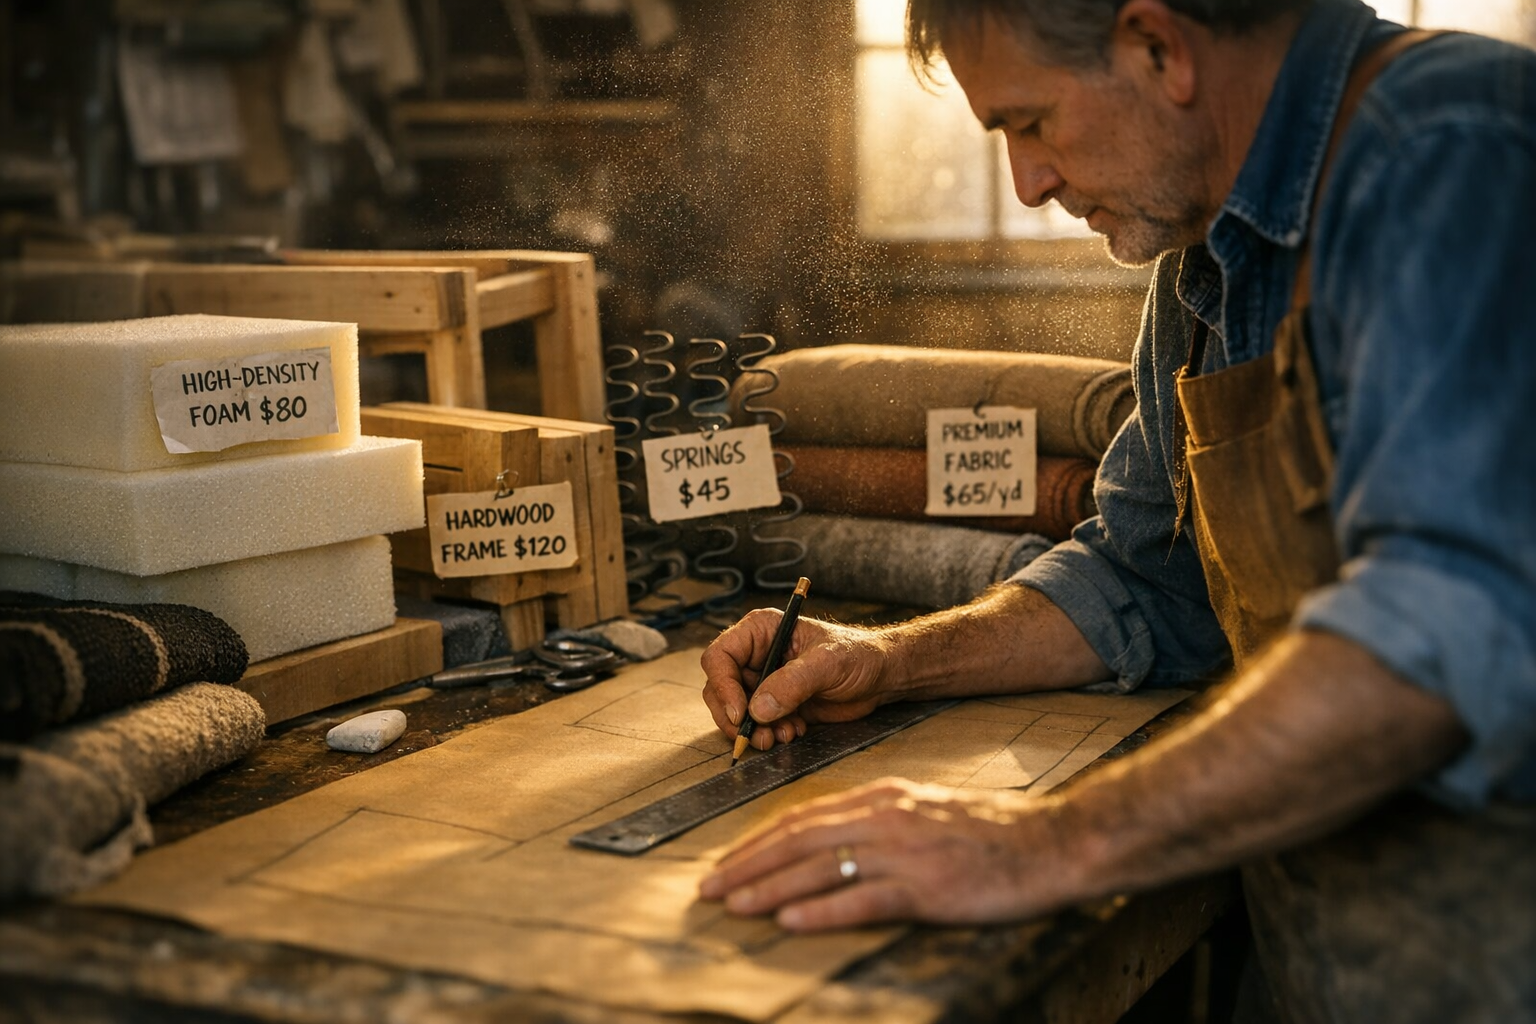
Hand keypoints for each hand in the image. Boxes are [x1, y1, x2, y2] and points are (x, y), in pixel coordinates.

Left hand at [698, 778, 1087, 930]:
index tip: (726, 862)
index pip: (804, 817)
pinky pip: (863, 897)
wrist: (1051, 841)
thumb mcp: (923, 812)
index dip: (759, 841)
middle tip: (708, 887)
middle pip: (799, 838)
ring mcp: (905, 852)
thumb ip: (877, 823)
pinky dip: (822, 909)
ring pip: (820, 865)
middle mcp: (885, 818)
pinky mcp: (927, 887)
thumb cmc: (988, 833)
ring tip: (733, 904)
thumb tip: (829, 845)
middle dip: (748, 863)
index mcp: (882, 798)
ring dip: (769, 886)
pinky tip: (790, 920)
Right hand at [700, 611, 888, 749]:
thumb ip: (792, 682)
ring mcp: (764, 681)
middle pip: (720, 688)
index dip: (723, 685)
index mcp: (761, 631)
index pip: (720, 657)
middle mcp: (756, 655)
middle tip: (757, 736)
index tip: (741, 713)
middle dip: (736, 717)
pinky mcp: (776, 704)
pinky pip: (757, 723)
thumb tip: (758, 708)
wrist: (881, 677)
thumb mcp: (827, 663)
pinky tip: (794, 731)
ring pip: (736, 710)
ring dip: (754, 729)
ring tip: (783, 736)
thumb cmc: (858, 654)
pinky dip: (769, 733)